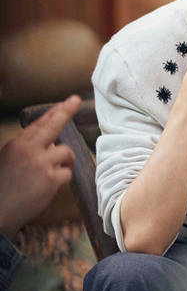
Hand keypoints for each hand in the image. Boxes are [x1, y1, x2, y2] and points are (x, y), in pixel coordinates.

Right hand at [0, 95, 81, 240]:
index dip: (55, 111)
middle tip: (75, 101)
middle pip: (54, 125)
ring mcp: (41, 164)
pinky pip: (68, 173)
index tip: (67, 102)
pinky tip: (51, 187)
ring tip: (53, 173)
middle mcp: (29, 150)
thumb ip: (26, 148)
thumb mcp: (8, 159)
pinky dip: (63, 179)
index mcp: (17, 144)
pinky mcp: (51, 179)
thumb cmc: (3, 188)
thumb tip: (48, 140)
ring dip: (65, 162)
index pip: (40, 123)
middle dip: (66, 111)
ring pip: (67, 152)